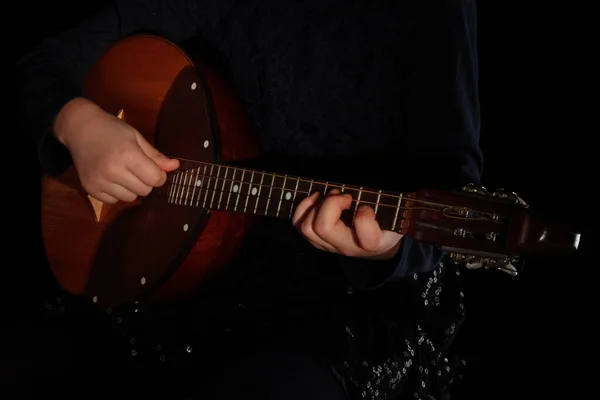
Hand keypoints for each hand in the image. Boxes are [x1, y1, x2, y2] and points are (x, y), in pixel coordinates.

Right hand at [54, 98, 179, 203]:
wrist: (79, 128)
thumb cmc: (111, 130)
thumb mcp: (136, 137)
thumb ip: (155, 155)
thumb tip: (175, 167)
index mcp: (128, 155)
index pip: (156, 179)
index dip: (159, 175)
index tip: (153, 167)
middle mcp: (113, 171)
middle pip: (145, 190)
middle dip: (146, 181)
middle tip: (136, 168)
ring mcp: (100, 181)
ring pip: (130, 198)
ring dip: (131, 188)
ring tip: (123, 172)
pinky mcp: (90, 189)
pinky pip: (114, 201)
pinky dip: (116, 193)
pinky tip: (111, 178)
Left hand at [292, 189, 402, 259]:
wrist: (378, 248)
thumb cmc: (386, 228)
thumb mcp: (394, 219)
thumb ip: (387, 207)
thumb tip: (366, 195)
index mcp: (370, 243)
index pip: (360, 229)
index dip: (364, 214)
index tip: (367, 208)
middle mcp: (346, 247)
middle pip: (323, 227)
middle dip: (331, 203)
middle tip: (345, 197)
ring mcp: (328, 245)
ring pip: (307, 227)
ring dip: (316, 205)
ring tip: (331, 196)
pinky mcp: (317, 240)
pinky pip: (299, 224)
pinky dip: (304, 207)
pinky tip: (316, 198)